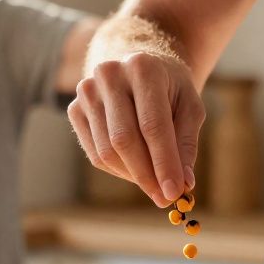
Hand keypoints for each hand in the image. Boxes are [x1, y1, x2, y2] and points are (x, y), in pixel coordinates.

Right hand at [67, 52, 204, 205]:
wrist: (137, 65)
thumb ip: (186, 143)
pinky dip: (117, 170)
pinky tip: (135, 168)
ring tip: (154, 181)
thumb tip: (183, 184)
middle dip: (146, 175)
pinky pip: (95, 154)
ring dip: (132, 175)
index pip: (152, 125)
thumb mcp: (190, 107)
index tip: (175, 192)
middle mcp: (109, 75)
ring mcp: (86, 91)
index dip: (163, 162)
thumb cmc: (169, 89)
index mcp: (143, 68)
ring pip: (106, 151)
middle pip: (124, 140)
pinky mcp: (74, 109)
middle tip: (164, 198)